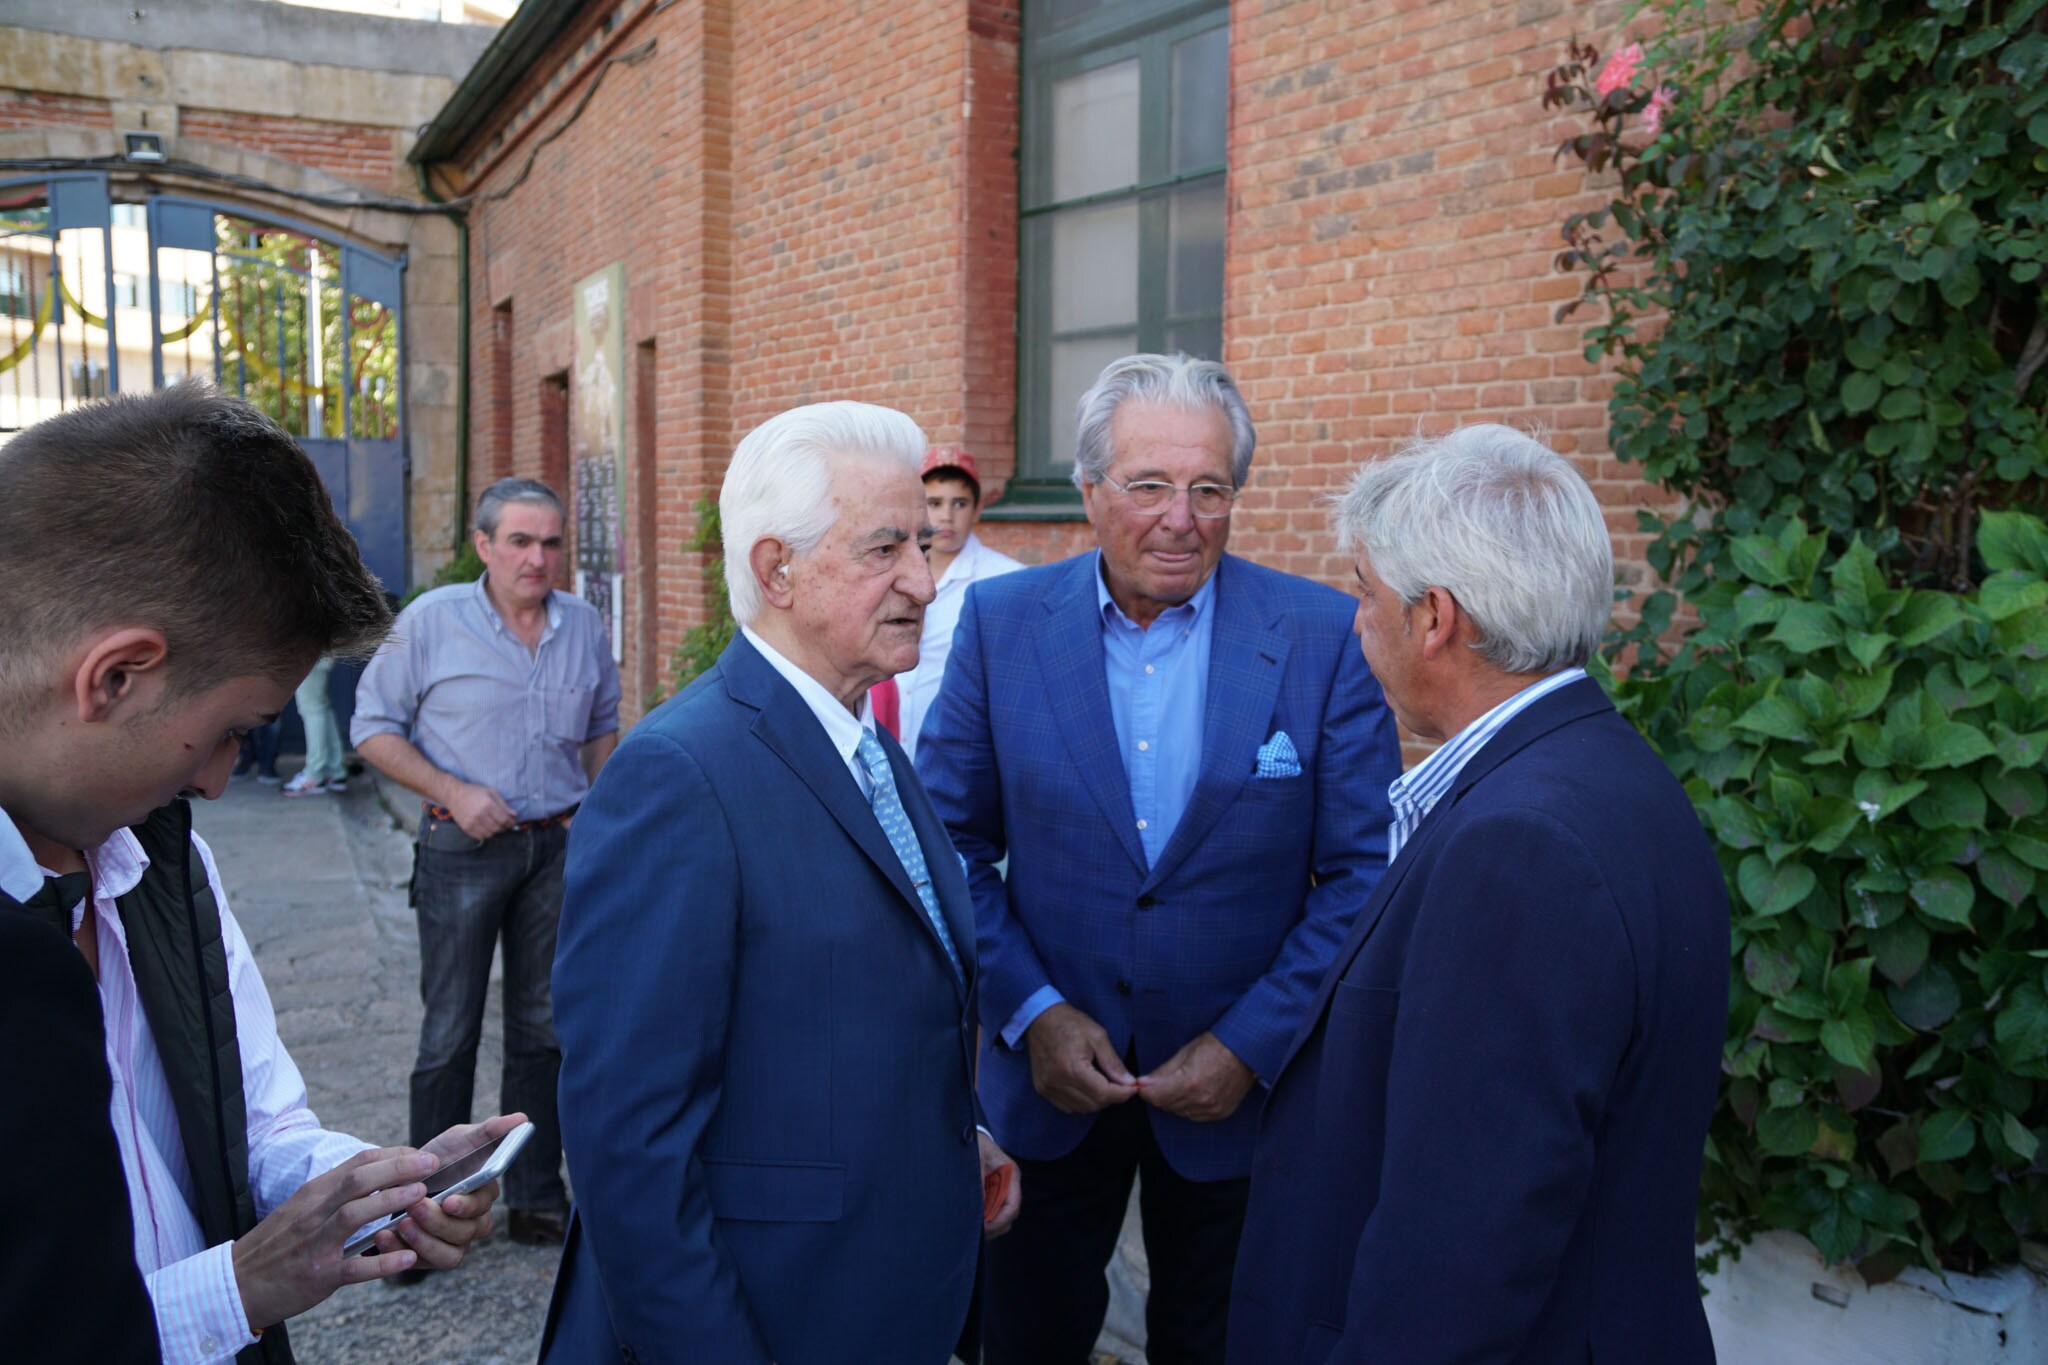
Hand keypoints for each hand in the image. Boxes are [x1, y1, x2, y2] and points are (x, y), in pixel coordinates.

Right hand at [232, 1146, 439, 1330]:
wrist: (234, 1285)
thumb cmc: (275, 1245)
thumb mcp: (300, 1209)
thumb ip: (334, 1193)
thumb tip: (375, 1175)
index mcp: (312, 1194)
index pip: (355, 1164)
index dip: (392, 1156)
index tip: (419, 1154)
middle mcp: (313, 1214)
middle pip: (357, 1181)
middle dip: (397, 1169)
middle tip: (431, 1164)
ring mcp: (315, 1245)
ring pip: (353, 1215)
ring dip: (390, 1202)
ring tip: (422, 1196)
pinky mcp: (318, 1277)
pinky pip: (353, 1268)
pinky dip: (381, 1263)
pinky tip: (408, 1258)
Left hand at [368, 1113, 525, 1266]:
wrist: (402, 1179)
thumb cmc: (438, 1158)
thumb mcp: (460, 1139)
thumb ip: (489, 1131)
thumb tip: (521, 1118)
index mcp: (483, 1196)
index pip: (483, 1207)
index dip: (468, 1207)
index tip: (449, 1201)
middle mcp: (473, 1224)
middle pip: (465, 1233)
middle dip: (437, 1222)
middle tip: (413, 1207)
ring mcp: (452, 1244)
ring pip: (448, 1255)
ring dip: (423, 1241)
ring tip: (400, 1224)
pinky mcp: (428, 1258)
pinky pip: (419, 1264)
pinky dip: (401, 1252)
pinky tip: (384, 1237)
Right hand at [446, 781, 515, 840]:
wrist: (454, 795)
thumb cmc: (475, 792)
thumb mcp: (491, 792)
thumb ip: (504, 804)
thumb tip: (514, 815)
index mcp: (487, 805)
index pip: (504, 819)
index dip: (511, 822)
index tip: (513, 822)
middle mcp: (479, 815)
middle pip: (498, 828)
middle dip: (504, 827)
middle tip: (505, 824)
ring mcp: (472, 823)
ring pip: (490, 834)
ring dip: (495, 831)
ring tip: (495, 825)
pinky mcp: (466, 828)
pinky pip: (480, 837)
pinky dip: (486, 834)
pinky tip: (487, 828)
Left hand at [977, 1131, 1021, 1239]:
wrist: (970, 1138)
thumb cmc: (975, 1144)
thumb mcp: (975, 1156)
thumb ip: (977, 1177)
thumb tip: (978, 1204)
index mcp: (1011, 1175)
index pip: (1013, 1205)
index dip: (1000, 1220)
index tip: (984, 1228)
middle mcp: (1009, 1186)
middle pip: (1008, 1216)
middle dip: (994, 1227)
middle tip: (976, 1232)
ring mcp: (1001, 1191)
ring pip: (1001, 1218)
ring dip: (989, 1226)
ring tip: (972, 1229)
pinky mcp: (992, 1195)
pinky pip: (992, 1214)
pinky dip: (984, 1221)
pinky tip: (972, 1221)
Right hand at [1024, 1002, 1136, 1113]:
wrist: (1040, 1018)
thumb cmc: (1070, 1023)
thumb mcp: (1098, 1036)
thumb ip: (1113, 1063)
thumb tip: (1129, 1083)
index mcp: (1072, 1068)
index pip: (1103, 1094)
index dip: (1122, 1094)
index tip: (1133, 1087)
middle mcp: (1057, 1082)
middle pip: (1093, 1104)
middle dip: (1111, 1097)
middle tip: (1119, 1082)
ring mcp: (1047, 1088)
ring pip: (1081, 1108)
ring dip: (1096, 1100)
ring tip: (1102, 1082)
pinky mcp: (1042, 1089)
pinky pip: (1067, 1106)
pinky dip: (1081, 1101)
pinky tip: (1086, 1086)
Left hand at [1137, 1031, 1256, 1122]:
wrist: (1247, 1050)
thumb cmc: (1217, 1045)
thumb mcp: (1185, 1052)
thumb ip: (1163, 1072)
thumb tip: (1144, 1082)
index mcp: (1190, 1083)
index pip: (1156, 1097)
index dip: (1145, 1091)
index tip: (1141, 1085)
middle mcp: (1201, 1100)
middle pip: (1166, 1106)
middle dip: (1159, 1094)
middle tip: (1158, 1083)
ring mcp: (1212, 1109)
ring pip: (1180, 1113)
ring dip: (1173, 1101)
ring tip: (1178, 1084)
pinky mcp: (1221, 1113)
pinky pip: (1195, 1116)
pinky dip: (1189, 1107)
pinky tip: (1192, 1093)